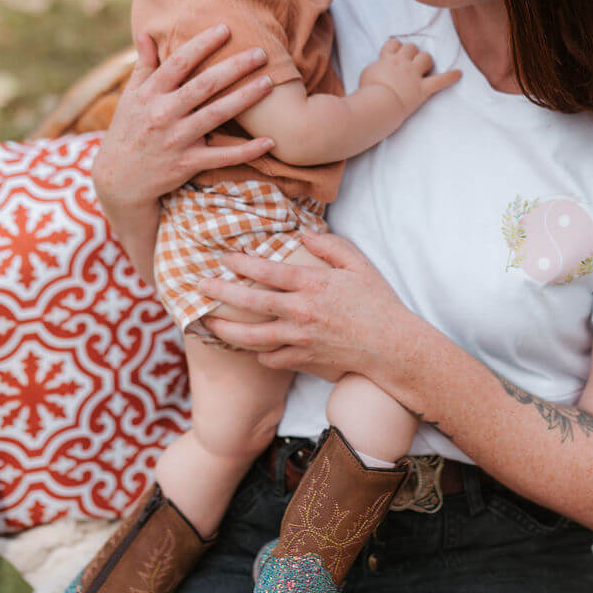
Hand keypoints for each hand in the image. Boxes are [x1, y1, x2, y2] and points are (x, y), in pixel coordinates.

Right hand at [92, 26, 275, 208]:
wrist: (119, 179)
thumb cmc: (128, 130)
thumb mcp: (130, 97)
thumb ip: (143, 65)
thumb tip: (146, 32)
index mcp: (150, 94)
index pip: (179, 63)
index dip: (202, 44)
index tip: (225, 29)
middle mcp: (163, 114)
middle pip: (204, 85)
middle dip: (234, 67)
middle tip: (261, 52)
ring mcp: (176, 140)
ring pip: (216, 115)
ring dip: (245, 98)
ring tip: (269, 83)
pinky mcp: (187, 164)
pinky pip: (222, 156)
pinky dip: (247, 151)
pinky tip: (270, 140)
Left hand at [202, 229, 426, 402]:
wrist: (393, 347)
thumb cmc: (378, 302)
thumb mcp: (358, 265)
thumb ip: (330, 245)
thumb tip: (303, 233)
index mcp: (313, 285)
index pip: (269, 272)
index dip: (242, 264)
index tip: (223, 257)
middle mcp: (302, 312)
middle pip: (251, 304)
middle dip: (221, 293)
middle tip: (200, 286)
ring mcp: (301, 339)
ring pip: (253, 336)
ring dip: (226, 330)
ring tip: (207, 323)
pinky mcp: (305, 360)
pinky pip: (271, 358)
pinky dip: (258, 353)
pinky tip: (249, 347)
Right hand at [358, 38, 459, 117]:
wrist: (378, 104)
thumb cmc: (368, 91)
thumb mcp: (366, 73)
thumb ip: (376, 66)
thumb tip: (379, 66)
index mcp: (387, 59)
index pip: (394, 43)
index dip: (396, 47)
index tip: (395, 54)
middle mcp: (402, 63)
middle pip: (412, 47)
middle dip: (412, 53)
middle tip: (409, 63)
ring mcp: (414, 75)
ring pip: (426, 57)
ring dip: (426, 61)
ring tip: (424, 68)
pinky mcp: (423, 89)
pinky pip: (441, 81)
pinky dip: (451, 77)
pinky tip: (459, 73)